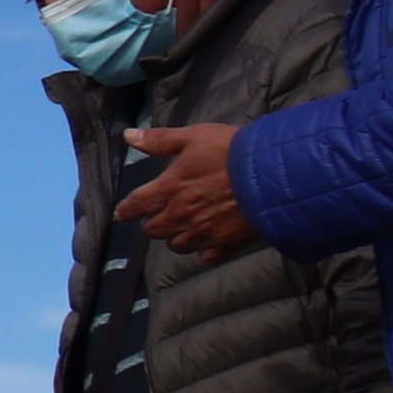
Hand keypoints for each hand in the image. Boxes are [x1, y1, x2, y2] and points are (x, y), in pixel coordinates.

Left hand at [117, 123, 264, 259]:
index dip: (126, 210)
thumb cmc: (232, 152)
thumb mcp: (193, 137)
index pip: (136, 205)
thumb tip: (128, 136)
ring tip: (178, 232)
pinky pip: (207, 256)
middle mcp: (182, 215)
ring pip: (178, 245)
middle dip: (151, 224)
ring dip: (174, 238)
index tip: (121, 214)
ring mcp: (204, 232)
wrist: (272, 176)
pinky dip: (203, 252)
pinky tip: (206, 246)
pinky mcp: (228, 244)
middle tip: (153, 219)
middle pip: (154, 229)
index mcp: (169, 189)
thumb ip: (160, 140)